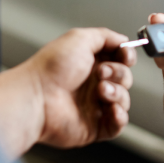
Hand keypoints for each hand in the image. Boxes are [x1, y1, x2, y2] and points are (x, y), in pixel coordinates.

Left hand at [25, 27, 135, 148]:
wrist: (36, 97)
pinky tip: (112, 109)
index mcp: (91, 62)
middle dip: (119, 73)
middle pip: (125, 78)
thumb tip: (124, 40)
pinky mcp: (94, 126)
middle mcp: (94, 83)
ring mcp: (94, 105)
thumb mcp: (80, 38)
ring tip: (101, 91)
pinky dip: (120, 117)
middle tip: (101, 73)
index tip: (125, 56)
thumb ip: (106, 36)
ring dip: (118, 93)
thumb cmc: (51, 68)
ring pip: (124, 99)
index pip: (121, 59)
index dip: (127, 57)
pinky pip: (118, 124)